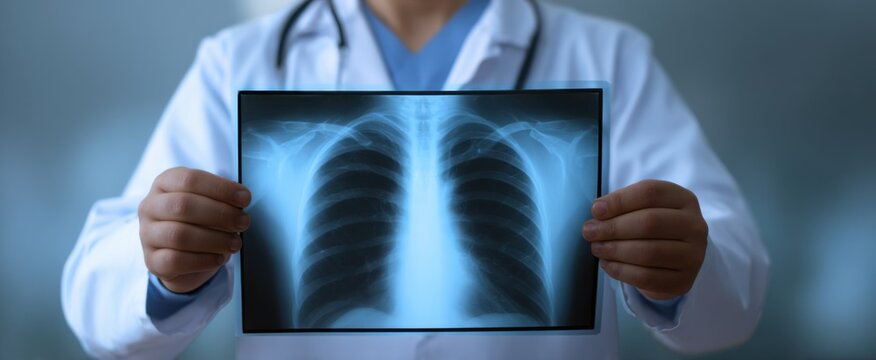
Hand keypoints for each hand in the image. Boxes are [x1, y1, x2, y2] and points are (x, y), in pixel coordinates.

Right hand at [138, 167, 250, 292]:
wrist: (181, 256)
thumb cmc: (199, 221)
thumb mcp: (209, 201)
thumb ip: (223, 198)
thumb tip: (241, 198)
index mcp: (165, 183)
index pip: (190, 180)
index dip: (221, 188)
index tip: (245, 199)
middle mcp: (150, 206)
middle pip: (183, 206)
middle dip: (220, 214)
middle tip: (243, 222)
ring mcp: (147, 234)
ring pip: (179, 235)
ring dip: (215, 239)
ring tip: (235, 243)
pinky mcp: (152, 261)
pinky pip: (176, 261)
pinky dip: (204, 260)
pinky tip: (220, 257)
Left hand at [582, 180, 707, 299]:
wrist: (675, 260)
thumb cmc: (652, 227)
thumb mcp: (642, 208)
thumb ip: (622, 205)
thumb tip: (598, 212)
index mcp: (684, 200)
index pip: (651, 193)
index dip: (620, 200)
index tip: (596, 210)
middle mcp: (695, 226)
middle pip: (650, 222)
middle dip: (614, 227)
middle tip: (589, 231)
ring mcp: (693, 256)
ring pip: (649, 253)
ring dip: (615, 250)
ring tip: (596, 248)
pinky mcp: (683, 281)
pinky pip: (647, 278)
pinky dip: (622, 271)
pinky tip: (607, 264)